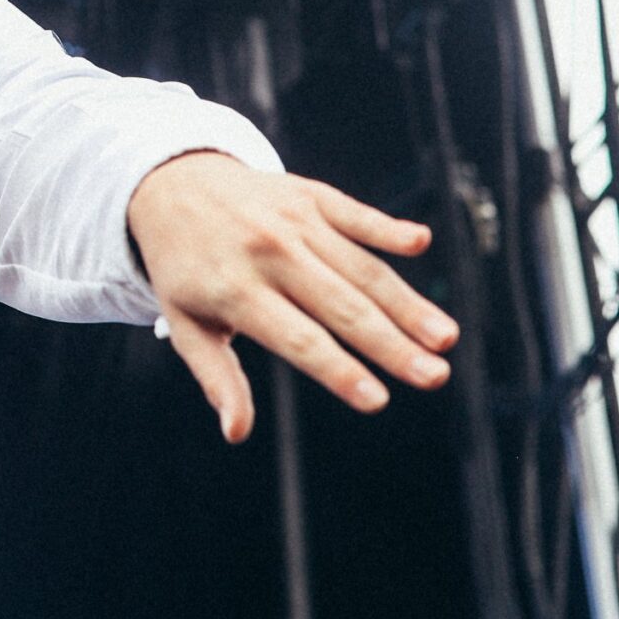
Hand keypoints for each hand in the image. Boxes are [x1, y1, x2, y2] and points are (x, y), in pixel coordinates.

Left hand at [126, 152, 457, 444]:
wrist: (173, 185)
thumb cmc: (186, 270)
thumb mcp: (185, 324)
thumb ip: (217, 377)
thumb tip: (236, 432)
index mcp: (235, 291)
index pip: (298, 339)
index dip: (339, 371)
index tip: (378, 401)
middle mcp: (268, 253)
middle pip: (341, 306)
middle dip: (391, 344)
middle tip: (435, 376)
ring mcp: (293, 221)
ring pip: (360, 267)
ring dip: (406, 303)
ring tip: (444, 337)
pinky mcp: (311, 194)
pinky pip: (355, 214)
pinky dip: (386, 228)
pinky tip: (419, 244)